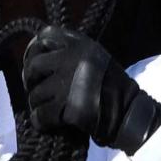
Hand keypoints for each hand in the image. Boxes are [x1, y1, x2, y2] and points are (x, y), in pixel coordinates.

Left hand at [22, 25, 160, 155]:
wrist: (129, 115)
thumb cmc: (112, 89)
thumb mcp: (95, 59)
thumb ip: (70, 54)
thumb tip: (35, 60)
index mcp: (81, 44)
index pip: (45, 36)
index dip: (34, 51)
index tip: (34, 66)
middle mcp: (73, 58)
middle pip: (33, 66)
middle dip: (31, 81)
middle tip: (37, 92)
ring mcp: (69, 82)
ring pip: (35, 94)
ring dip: (38, 105)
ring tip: (49, 110)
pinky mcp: (68, 106)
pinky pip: (40, 115)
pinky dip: (41, 122)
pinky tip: (49, 124)